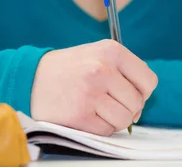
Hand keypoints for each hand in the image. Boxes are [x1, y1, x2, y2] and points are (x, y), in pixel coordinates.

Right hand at [31, 40, 157, 135]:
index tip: (130, 92)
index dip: (143, 92)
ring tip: (98, 108)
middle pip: (137, 103)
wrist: (33, 77)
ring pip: (125, 119)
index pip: (149, 81)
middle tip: (109, 101)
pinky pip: (106, 131)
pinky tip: (87, 114)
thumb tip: (140, 107)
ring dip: (114, 119)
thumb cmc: (74, 67)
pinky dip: (100, 128)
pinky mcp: (79, 115)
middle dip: (128, 107)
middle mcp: (103, 69)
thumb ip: (126, 73)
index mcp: (113, 51)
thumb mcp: (101, 54)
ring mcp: (90, 93)